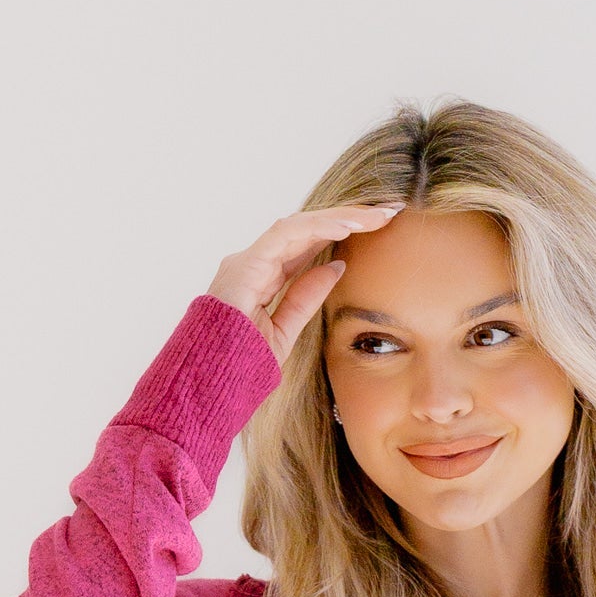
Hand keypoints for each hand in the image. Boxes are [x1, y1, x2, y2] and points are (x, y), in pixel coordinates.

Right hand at [205, 202, 403, 365]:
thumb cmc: (238, 366)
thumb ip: (305, 298)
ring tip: (375, 215)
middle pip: (307, 231)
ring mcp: (247, 261)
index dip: (342, 235)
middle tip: (387, 212)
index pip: (307, 246)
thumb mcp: (284, 332)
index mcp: (261, 279)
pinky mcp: (246, 265)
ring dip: (340, 217)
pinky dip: (319, 227)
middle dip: (348, 219)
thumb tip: (336, 267)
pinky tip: (348, 225)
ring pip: (300, 226)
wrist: (208, 384)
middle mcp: (253, 263)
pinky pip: (287, 235)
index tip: (379, 230)